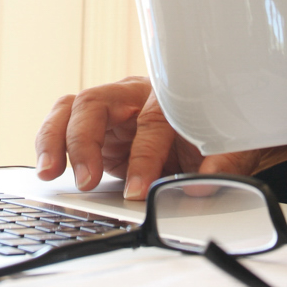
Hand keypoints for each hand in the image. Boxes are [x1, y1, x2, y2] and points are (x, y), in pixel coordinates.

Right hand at [34, 77, 286, 198]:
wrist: (227, 120)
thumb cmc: (227, 124)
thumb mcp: (238, 144)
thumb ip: (224, 164)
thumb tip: (204, 186)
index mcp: (171, 94)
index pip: (149, 123)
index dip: (143, 158)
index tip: (140, 191)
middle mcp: (135, 95)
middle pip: (96, 103)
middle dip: (84, 141)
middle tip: (85, 179)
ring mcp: (113, 110)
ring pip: (72, 109)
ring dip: (55, 138)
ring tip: (49, 172)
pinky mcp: (99, 129)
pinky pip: (65, 126)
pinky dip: (51, 143)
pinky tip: (48, 168)